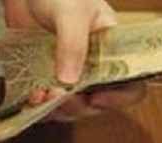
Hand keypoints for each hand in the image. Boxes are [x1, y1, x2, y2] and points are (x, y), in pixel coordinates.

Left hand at [3, 0, 145, 120]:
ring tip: (42, 97)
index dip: (119, 97)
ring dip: (56, 109)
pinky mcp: (45, 78)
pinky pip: (46, 103)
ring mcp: (68, 74)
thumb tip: (68, 81)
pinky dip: (38, 106)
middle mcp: (93, 66)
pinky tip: (31, 97)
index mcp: (112, 48)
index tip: (98, 99)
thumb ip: (72, 44)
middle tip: (60, 97)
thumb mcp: (72, 13)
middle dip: (78, 105)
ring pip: (70, 107)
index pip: (130, 81)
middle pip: (96, 102)